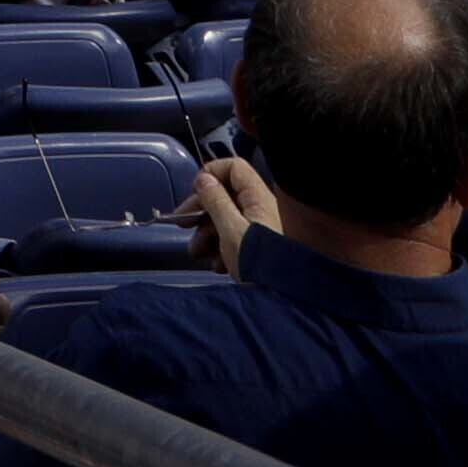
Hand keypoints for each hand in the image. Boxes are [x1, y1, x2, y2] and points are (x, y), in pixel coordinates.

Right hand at [184, 154, 273, 273]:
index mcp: (257, 197)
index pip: (233, 167)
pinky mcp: (261, 249)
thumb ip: (215, 201)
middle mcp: (262, 208)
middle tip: (183, 225)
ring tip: (198, 254)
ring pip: (228, 219)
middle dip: (202, 211)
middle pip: (226, 195)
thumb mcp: (230, 229)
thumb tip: (204, 178)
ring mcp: (262, 229)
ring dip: (208, 234)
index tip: (195, 192)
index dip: (212, 174)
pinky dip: (222, 248)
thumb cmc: (258, 261)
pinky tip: (217, 265)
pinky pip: (236, 238)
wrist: (284, 299)